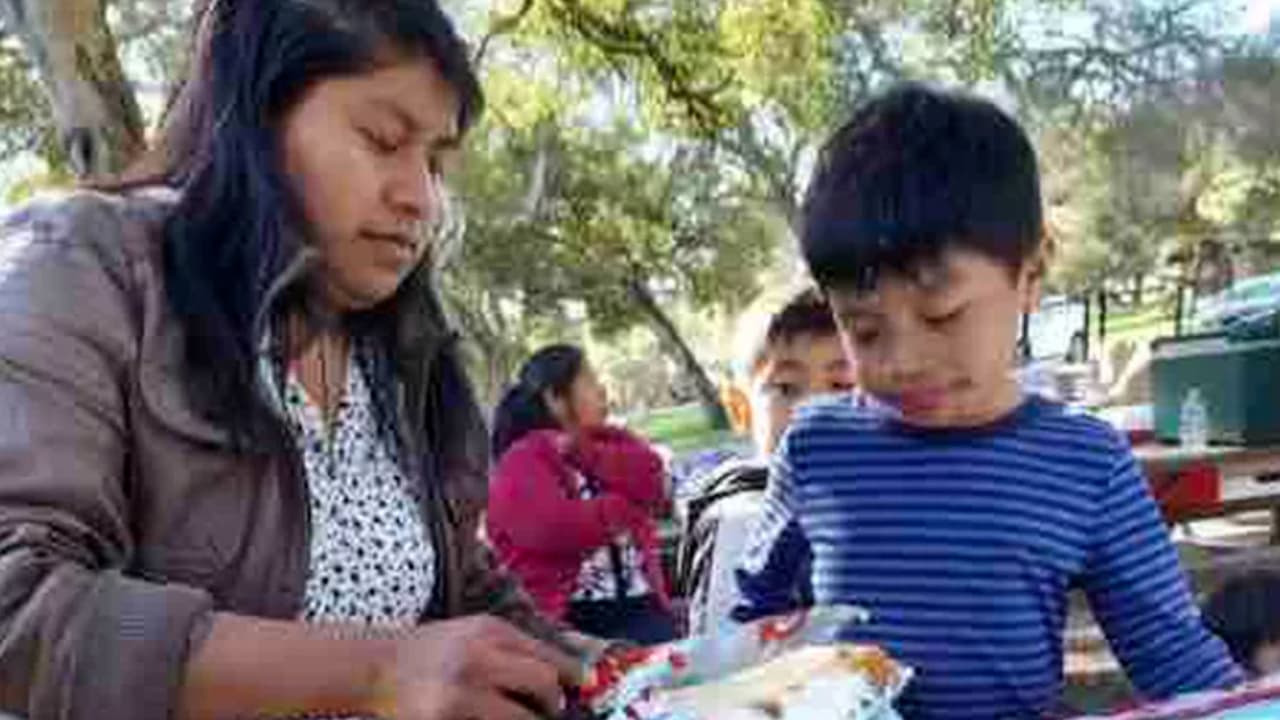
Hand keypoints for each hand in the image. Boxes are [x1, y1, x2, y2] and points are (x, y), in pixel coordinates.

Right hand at [370, 615, 581, 719]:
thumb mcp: (471, 632)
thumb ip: (511, 646)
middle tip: (553, 708)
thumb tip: (560, 671)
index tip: (582, 684)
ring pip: (522, 716)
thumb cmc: (430, 650)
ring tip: (526, 716)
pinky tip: (494, 718)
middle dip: (554, 701)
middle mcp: (480, 656)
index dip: (571, 672)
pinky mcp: (448, 716)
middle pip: (543, 682)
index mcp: (489, 630)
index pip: (546, 653)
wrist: (376, 666)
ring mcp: (463, 690)